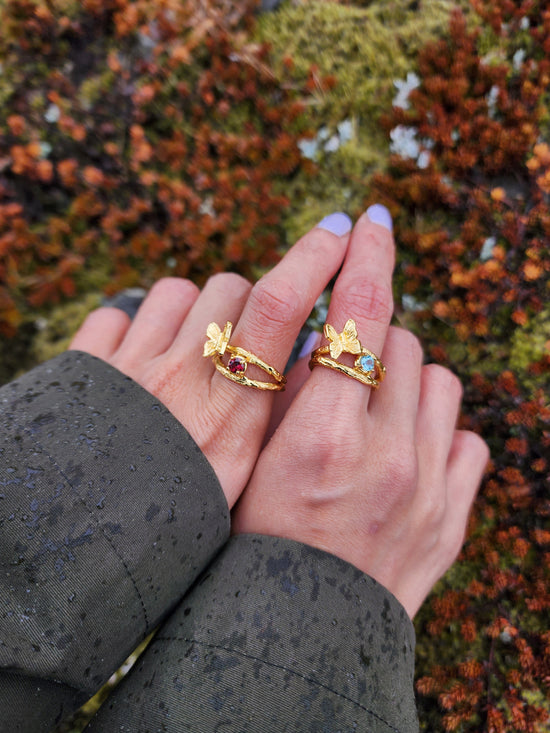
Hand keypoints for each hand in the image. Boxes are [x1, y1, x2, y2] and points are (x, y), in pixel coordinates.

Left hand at [69, 213, 351, 508]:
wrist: (83, 538)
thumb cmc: (171, 514)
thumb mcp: (240, 481)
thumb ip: (276, 421)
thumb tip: (311, 359)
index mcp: (227, 410)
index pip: (277, 306)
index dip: (314, 258)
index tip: (343, 229)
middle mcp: (180, 376)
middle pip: (230, 289)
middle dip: (248, 301)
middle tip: (245, 340)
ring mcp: (130, 366)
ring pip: (177, 292)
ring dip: (194, 309)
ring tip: (194, 348)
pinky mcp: (89, 365)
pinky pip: (117, 313)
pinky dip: (134, 324)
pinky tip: (140, 355)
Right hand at [232, 207, 488, 617]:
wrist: (301, 630)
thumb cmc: (257, 541)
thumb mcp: (252, 460)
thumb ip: (288, 390)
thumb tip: (319, 331)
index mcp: (323, 436)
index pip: (357, 314)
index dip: (365, 255)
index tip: (369, 219)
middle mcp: (386, 456)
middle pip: (400, 341)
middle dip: (371, 334)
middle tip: (343, 358)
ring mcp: (428, 486)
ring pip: (439, 380)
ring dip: (406, 375)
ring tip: (373, 404)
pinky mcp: (453, 514)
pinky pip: (467, 436)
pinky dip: (439, 426)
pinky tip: (407, 444)